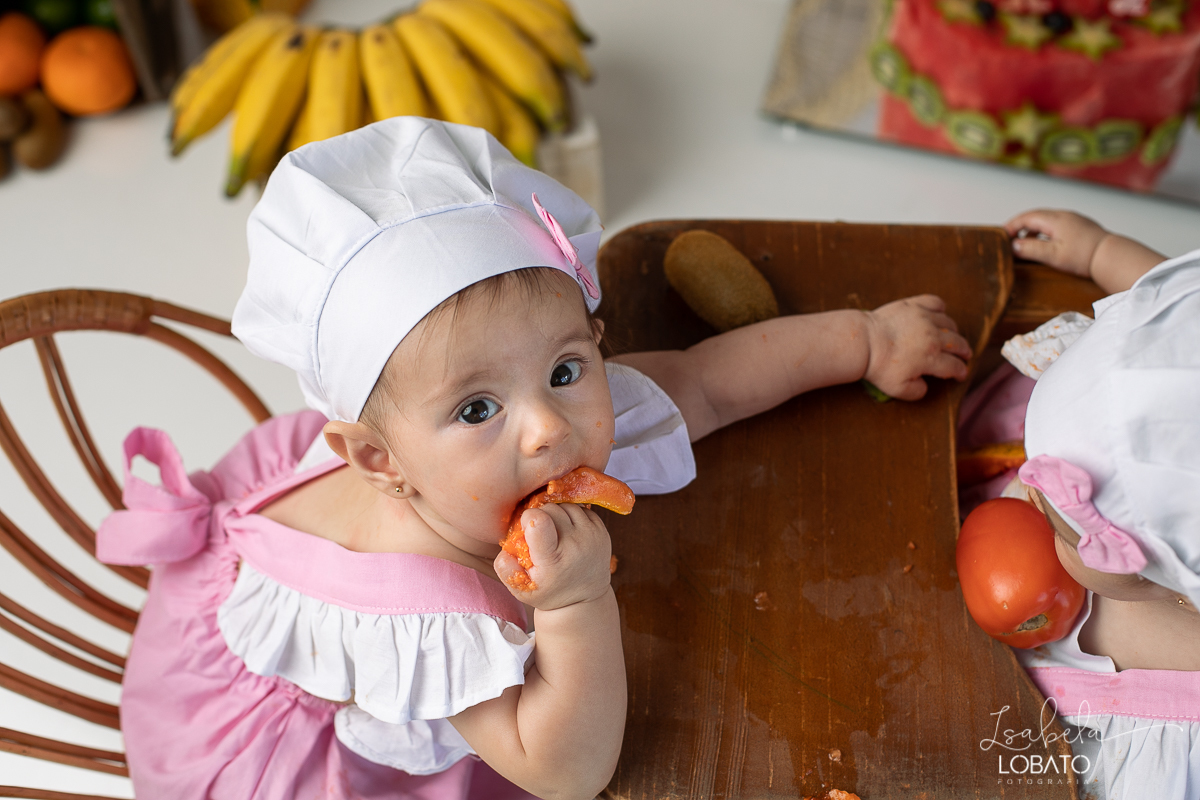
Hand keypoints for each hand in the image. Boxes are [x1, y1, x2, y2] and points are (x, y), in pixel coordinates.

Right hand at [494, 503, 611, 609]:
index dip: (528, 518)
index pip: (539, 521)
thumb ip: (505, 566)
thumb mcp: (520, 587)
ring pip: (566, 505)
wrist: (584, 599)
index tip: (527, 529)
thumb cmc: (548, 591)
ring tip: (555, 533)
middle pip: (551, 509)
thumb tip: (506, 545)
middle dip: (541, 515)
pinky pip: (581, 508)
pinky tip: (568, 531)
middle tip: (540, 533)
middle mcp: (575, 546)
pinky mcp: (602, 531)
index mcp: (553, 560)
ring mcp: (592, 536)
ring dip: (556, 514)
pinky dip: (571, 516)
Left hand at [863, 295, 970, 400]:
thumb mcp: (897, 390)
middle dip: (964, 351)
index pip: (955, 366)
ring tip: (952, 337)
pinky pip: (935, 302)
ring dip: (953, 332)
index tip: (961, 374)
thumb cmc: (878, 367)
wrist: (862, 342)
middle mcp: (933, 337)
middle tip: (965, 355)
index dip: (960, 372)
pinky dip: (940, 308)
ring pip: (949, 324)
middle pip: (958, 343)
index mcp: (931, 359)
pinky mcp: (913, 305)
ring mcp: (924, 319)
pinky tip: (939, 314)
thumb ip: (917, 392)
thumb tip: (925, 386)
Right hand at [1005, 209, 1106, 278]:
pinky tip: (1047, 245)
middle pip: (1035, 217)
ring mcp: (1074, 220)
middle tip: (1010, 240)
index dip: (1010, 226)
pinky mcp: (1081, 227)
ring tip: (1026, 245)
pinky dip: (1046, 233)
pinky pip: (1057, 225)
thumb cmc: (1084, 256)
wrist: (1112, 256)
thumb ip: (1031, 249)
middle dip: (1020, 227)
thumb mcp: (1052, 255)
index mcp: (1054, 219)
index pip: (1025, 217)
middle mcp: (1064, 215)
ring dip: (1033, 231)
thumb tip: (1013, 245)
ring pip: (1046, 221)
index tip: (1001, 237)